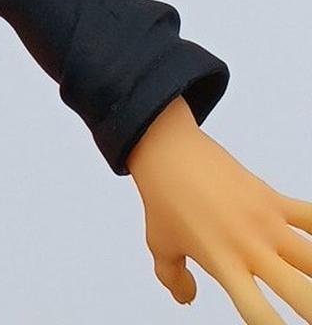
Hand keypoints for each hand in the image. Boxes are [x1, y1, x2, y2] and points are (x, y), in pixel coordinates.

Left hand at [129, 97, 311, 322]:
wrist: (167, 149)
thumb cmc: (162, 197)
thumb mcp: (160, 244)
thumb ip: (174, 278)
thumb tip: (186, 298)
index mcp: (224, 264)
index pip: (257, 311)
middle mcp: (251, 248)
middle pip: (301, 293)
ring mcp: (267, 223)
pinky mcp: (274, 199)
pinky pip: (311, 216)